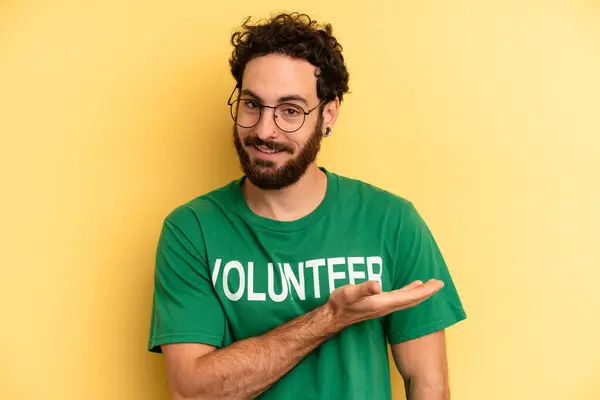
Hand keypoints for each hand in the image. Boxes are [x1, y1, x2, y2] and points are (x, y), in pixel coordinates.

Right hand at [326, 279, 443, 329]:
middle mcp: (387, 306)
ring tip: (428, 285)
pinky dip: (409, 293)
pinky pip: (400, 299)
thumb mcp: (351, 293)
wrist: (334, 316)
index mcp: (384, 302)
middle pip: (413, 300)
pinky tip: (409, 288)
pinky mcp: (379, 305)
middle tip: (439, 283)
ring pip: (407, 300)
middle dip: (427, 292)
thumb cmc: (341, 303)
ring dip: (419, 293)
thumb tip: (377, 284)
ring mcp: (383, 307)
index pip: (411, 297)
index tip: (438, 284)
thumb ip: (364, 289)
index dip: (425, 290)